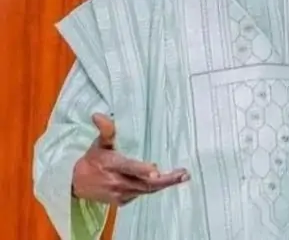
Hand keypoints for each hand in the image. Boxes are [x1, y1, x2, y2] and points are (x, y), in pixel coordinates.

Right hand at [72, 113, 188, 205]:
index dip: (142, 170)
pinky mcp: (122, 201)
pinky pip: (142, 194)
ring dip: (165, 184)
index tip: (156, 171)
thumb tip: (98, 114)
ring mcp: (120, 194)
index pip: (129, 167)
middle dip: (165, 180)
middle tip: (184, 174)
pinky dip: (154, 188)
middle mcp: (117, 181)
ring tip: (182, 176)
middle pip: (144, 183)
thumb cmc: (93, 159)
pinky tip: (166, 180)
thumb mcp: (98, 143)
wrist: (77, 185)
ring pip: (146, 190)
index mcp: (112, 165)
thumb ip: (105, 130)